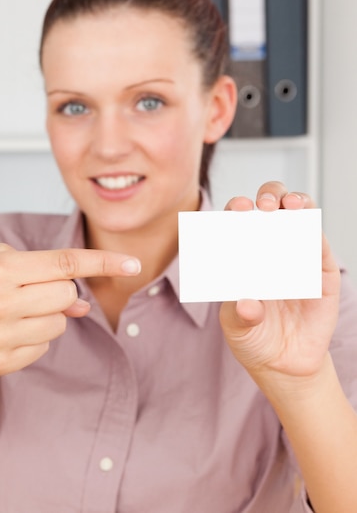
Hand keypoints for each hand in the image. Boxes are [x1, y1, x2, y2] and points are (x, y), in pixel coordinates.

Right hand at [0, 245, 140, 377]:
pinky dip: (34, 337)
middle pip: (66, 297)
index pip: (64, 264)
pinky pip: (42, 349)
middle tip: (33, 290)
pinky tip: (7, 330)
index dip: (103, 261)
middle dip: (60, 293)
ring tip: (16, 310)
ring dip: (47, 316)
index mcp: (0, 269)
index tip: (132, 263)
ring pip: (58, 325)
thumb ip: (44, 274)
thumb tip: (83, 304)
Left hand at [219, 181, 340, 386]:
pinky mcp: (321, 269)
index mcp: (242, 254)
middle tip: (263, 206)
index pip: (237, 221)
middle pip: (270, 207)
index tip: (238, 209)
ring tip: (290, 205)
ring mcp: (296, 254)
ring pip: (299, 216)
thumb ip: (240, 315)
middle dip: (268, 196)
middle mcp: (268, 247)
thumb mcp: (238, 328)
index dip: (237, 209)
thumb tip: (247, 303)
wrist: (285, 362)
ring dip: (295, 203)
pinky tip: (308, 231)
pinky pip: (319, 244)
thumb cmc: (254, 337)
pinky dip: (314, 233)